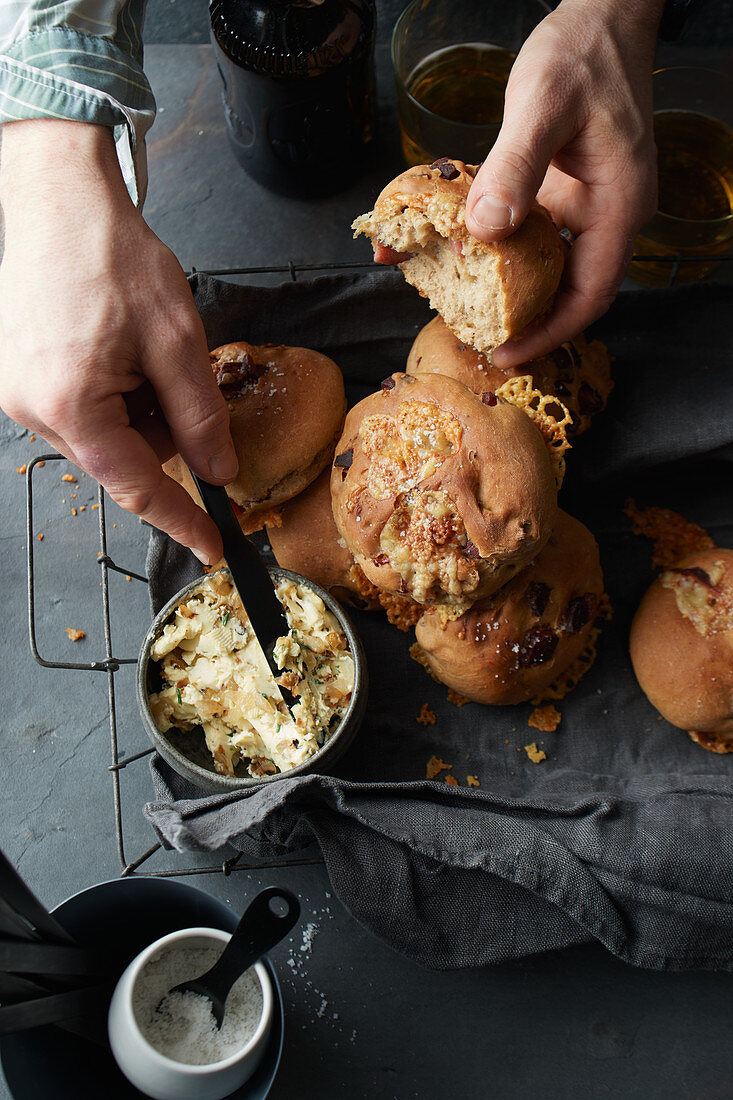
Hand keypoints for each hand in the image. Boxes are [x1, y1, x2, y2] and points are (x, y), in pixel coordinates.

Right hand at [0, 120, 235, 563]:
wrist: (59, 199)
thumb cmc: (112, 257)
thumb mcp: (177, 342)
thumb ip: (200, 418)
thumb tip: (218, 471)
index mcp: (71, 407)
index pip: (137, 487)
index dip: (181, 520)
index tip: (213, 546)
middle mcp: (32, 410)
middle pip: (120, 461)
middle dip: (165, 438)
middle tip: (184, 386)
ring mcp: (18, 394)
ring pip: (103, 436)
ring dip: (140, 413)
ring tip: (145, 351)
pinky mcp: (18, 377)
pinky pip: (81, 412)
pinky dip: (116, 397)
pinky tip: (122, 351)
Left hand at [465, 0, 663, 367]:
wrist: (599, 19)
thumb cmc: (580, 54)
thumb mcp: (543, 104)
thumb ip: (517, 165)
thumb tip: (487, 229)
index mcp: (619, 206)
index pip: (591, 294)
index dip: (550, 331)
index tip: (507, 352)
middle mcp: (607, 215)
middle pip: (572, 293)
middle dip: (529, 323)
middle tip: (479, 342)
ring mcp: (586, 207)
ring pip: (553, 270)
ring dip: (514, 294)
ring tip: (468, 313)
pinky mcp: (564, 194)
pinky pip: (536, 239)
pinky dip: (504, 255)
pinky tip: (467, 258)